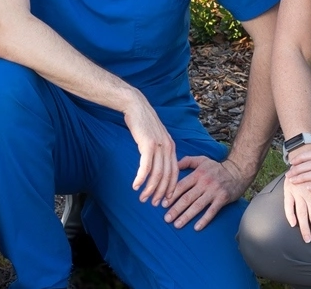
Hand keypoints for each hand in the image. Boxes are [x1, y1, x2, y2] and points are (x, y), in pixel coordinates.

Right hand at [122, 92, 178, 206]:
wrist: (136, 106)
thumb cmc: (143, 122)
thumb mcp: (156, 137)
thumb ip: (159, 150)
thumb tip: (157, 165)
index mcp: (171, 147)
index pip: (175, 172)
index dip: (171, 188)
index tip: (166, 199)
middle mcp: (168, 147)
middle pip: (167, 176)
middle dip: (161, 192)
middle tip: (154, 204)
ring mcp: (159, 146)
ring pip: (157, 174)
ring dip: (150, 189)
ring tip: (143, 198)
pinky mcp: (148, 144)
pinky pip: (146, 166)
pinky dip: (141, 178)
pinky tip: (136, 186)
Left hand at [163, 153, 249, 230]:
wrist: (237, 171)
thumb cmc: (217, 167)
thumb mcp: (202, 160)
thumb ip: (187, 161)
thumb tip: (174, 165)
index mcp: (197, 174)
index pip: (181, 186)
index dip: (171, 195)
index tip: (162, 205)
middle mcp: (204, 183)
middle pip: (187, 198)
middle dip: (175, 209)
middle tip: (166, 219)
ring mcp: (213, 192)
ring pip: (197, 206)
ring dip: (186, 216)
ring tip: (177, 224)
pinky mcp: (222, 199)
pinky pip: (212, 211)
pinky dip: (204, 220)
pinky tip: (196, 228)